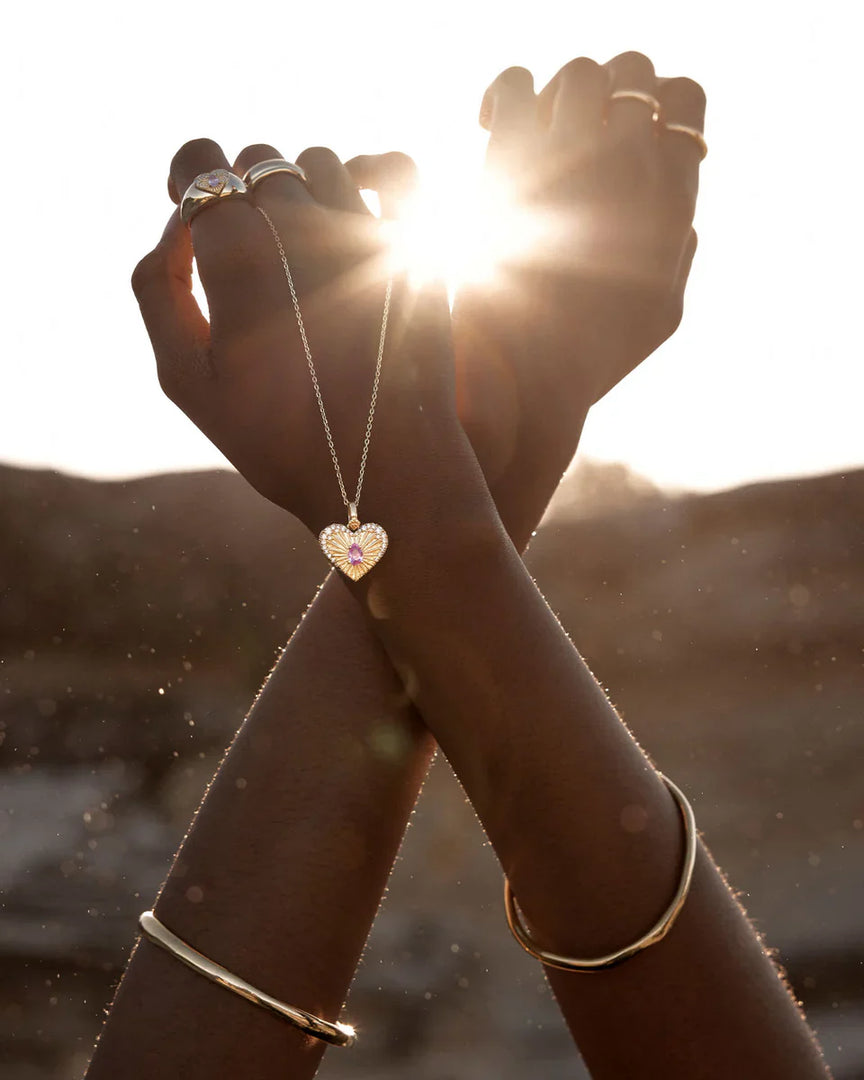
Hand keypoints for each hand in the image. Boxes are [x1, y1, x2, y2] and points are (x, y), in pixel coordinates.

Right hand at [133, 140, 462, 533]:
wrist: (381, 473)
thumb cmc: (278, 438)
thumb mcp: (185, 378)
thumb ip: (158, 290)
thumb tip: (174, 229)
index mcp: (236, 251)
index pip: (198, 161)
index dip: (188, 176)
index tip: (193, 208)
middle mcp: (300, 223)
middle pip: (256, 162)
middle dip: (241, 194)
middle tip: (247, 247)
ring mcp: (364, 233)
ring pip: (319, 163)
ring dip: (301, 189)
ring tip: (300, 243)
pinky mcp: (416, 251)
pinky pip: (396, 171)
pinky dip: (373, 170)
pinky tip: (358, 199)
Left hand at [454, 53, 704, 487]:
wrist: (530, 384)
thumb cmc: (592, 357)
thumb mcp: (662, 313)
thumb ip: (682, 253)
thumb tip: (686, 211)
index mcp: (674, 200)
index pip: (685, 99)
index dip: (653, 103)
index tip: (621, 132)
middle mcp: (634, 170)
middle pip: (633, 71)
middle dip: (603, 89)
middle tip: (571, 129)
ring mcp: (574, 162)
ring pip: (578, 72)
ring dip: (556, 94)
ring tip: (531, 134)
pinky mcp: (514, 168)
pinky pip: (515, 86)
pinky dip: (504, 93)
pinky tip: (491, 126)